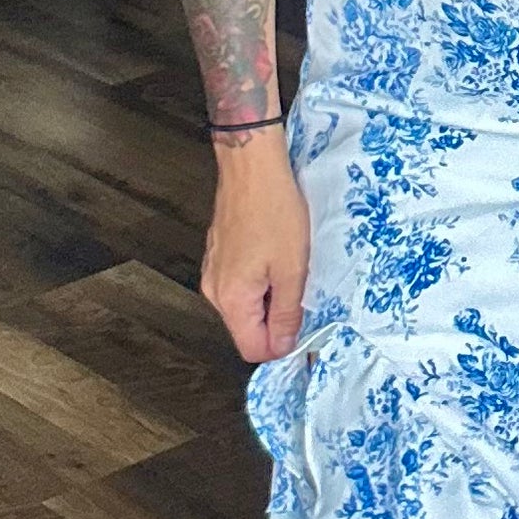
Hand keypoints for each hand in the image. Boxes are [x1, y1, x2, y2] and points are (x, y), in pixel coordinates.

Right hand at [200, 137, 310, 361]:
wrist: (252, 168)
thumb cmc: (274, 212)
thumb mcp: (293, 270)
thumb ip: (288, 315)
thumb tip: (285, 346)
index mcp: (231, 299)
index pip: (253, 350)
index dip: (281, 347)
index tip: (304, 331)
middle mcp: (215, 291)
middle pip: (248, 330)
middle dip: (277, 323)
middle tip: (302, 295)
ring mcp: (213, 273)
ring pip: (246, 308)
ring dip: (271, 301)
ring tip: (290, 272)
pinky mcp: (219, 258)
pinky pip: (241, 286)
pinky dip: (262, 283)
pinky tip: (277, 259)